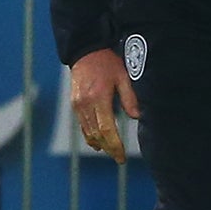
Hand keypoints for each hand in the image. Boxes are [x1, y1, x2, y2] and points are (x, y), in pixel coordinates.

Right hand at [69, 45, 139, 162]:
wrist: (85, 51)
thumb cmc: (107, 62)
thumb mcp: (123, 76)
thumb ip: (129, 98)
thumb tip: (136, 117)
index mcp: (98, 98)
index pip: (106, 130)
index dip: (115, 145)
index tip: (121, 156)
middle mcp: (85, 104)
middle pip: (96, 135)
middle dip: (108, 148)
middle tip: (119, 158)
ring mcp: (77, 105)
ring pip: (88, 132)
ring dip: (99, 144)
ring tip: (111, 152)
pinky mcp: (74, 104)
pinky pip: (82, 125)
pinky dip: (90, 136)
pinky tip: (97, 143)